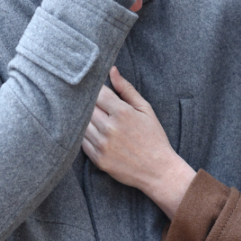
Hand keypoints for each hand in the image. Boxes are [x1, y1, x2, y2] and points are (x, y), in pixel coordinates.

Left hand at [83, 67, 195, 218]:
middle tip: (90, 102)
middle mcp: (109, 128)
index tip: (94, 88)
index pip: (97, 93)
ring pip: (81, 125)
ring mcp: (102, 145)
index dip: (94, 89)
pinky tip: (94, 133)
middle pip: (86, 108)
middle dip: (88, 103)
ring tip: (94, 118)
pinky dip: (84, 136)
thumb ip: (126, 89)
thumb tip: (112, 70)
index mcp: (122, 113)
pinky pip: (82, 142)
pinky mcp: (98, 160)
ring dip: (85, 119)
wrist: (159, 170)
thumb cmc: (154, 137)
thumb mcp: (145, 109)